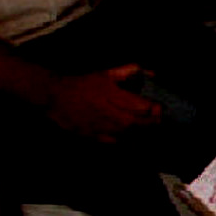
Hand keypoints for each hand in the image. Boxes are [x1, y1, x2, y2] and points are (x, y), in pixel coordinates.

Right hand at [45, 64, 161, 141]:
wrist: (55, 95)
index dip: (154, 109)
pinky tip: (132, 141)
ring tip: (148, 132)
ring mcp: (99, 126)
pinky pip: (113, 143)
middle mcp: (107, 112)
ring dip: (140, 135)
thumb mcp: (106, 74)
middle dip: (150, 124)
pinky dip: (125, 142)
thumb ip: (128, 72)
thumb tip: (150, 73)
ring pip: (126, 136)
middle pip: (136, 124)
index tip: (160, 108)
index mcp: (112, 95)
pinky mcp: (91, 136)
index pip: (140, 106)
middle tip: (158, 122)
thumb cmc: (83, 83)